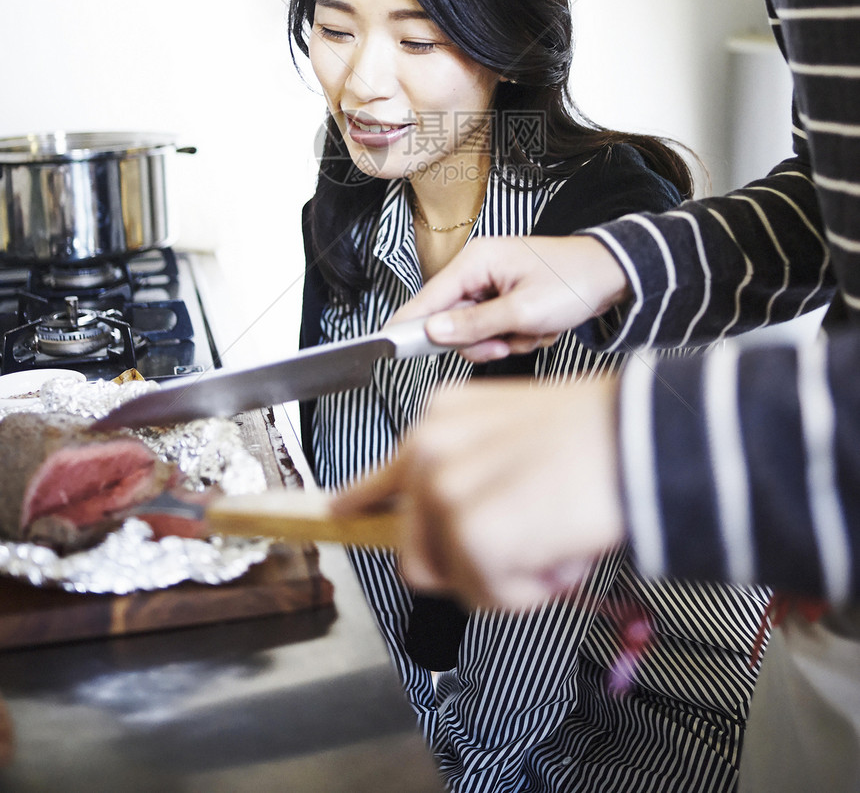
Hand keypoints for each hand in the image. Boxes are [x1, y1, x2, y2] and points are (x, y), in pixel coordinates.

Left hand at [332, 376, 625, 608]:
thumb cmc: (593, 437)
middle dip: (469, 566)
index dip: (358, 504)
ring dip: (507, 578)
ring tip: (548, 537)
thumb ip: (468, 469)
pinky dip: (530, 591)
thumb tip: (449, 524)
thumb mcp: (512, 434)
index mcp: (439, 420)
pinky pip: (490, 597)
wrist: (636, 438)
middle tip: (522, 545)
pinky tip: (557, 549)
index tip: (336, 515)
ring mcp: (445, 492)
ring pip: (456, 581)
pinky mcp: (471, 534)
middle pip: (417, 554)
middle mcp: (430, 451)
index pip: (378, 476)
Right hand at [390, 234, 630, 362]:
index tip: (386, 345)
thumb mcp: (523, 311)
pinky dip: (518, 334)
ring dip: (505, 339)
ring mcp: (492, 284)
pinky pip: (497, 329)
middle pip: (452, 320)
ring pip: (477, 330)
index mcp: (476, 261)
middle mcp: (478, 269)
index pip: (428, 297)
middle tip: (510, 340)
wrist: (612, 275)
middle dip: (483, 339)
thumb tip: (434, 333)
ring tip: (534, 328)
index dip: (409, 324)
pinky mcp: (505, 297)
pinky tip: (540, 325)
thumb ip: (475, 325)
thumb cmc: (573, 282)